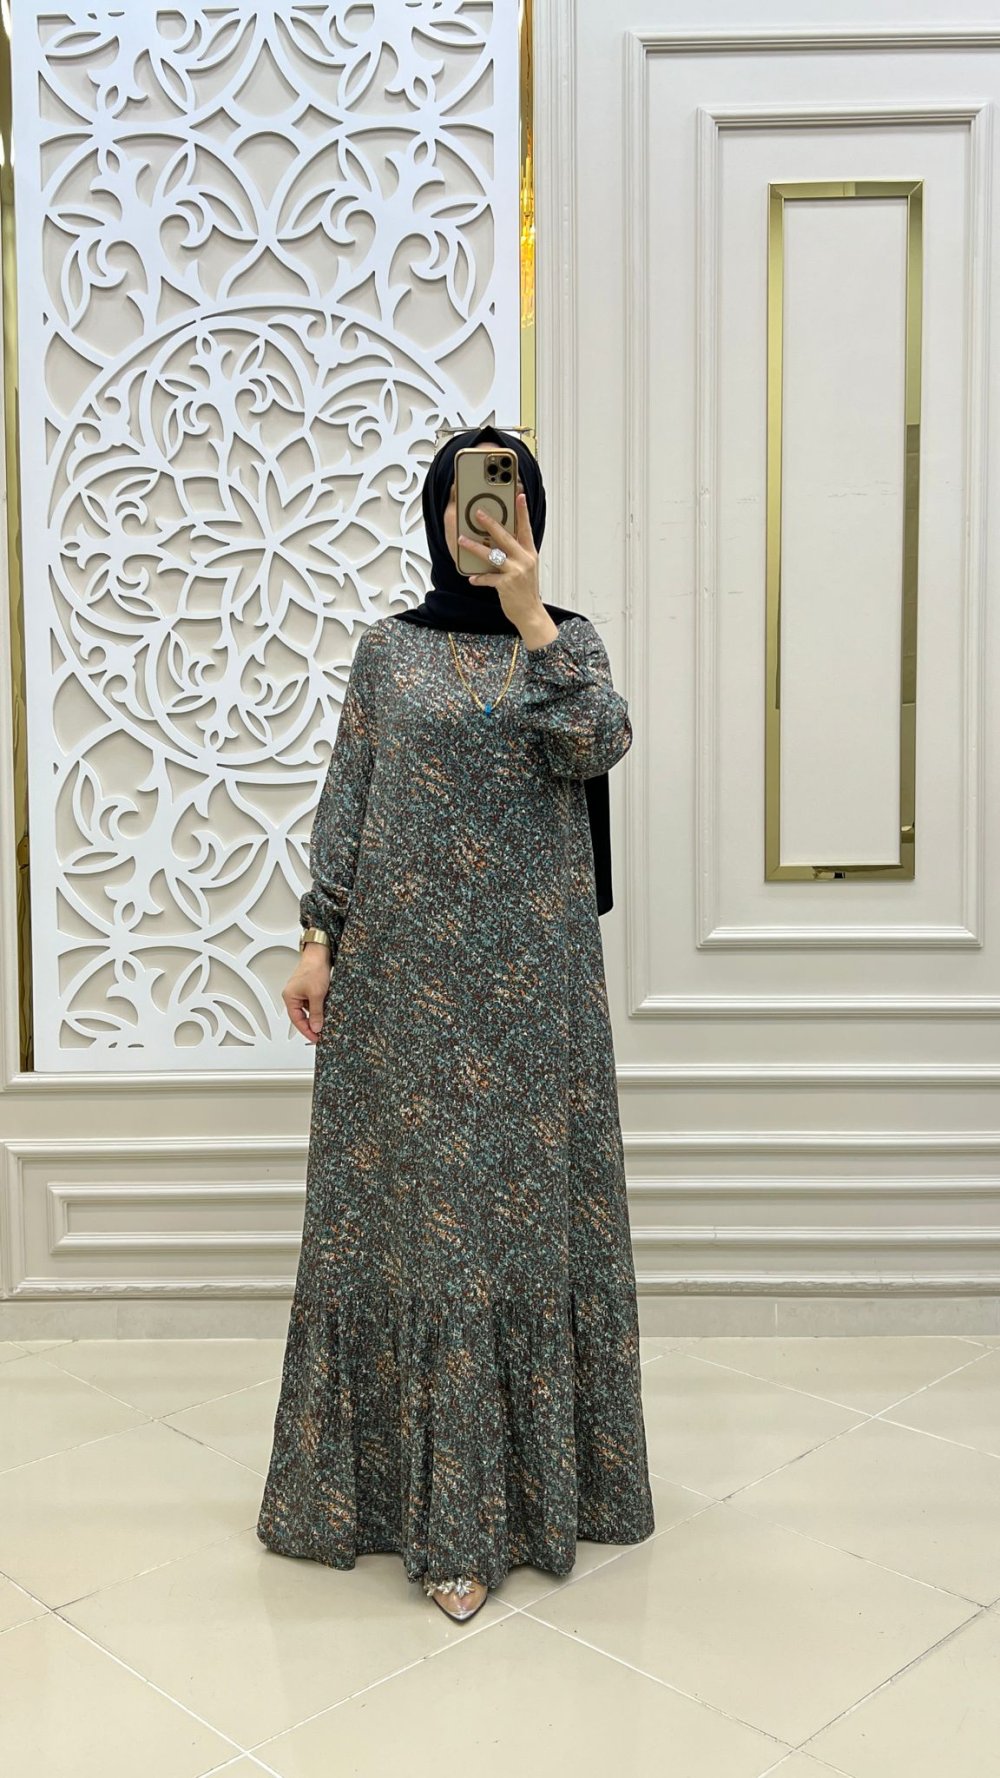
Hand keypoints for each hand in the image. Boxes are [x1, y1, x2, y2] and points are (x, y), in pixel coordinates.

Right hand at [283, 956, 329, 1042]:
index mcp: (290, 998)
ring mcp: (301, 992)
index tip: (315, 1039)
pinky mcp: (309, 989)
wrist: (321, 954)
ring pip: (308, 1010)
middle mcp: (293, 996)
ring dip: (316, 1016)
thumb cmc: (314, 969)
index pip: (297, 1021)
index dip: (306, 1031)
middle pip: (301, 1017)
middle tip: (321, 1034)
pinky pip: (313, 1003)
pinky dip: (319, 1008)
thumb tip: (315, 1027)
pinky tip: (326, 1010)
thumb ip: (316, 1013)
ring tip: (325, 1022)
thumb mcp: (317, 995)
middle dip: (311, 1026)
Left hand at [458, 492, 556, 646]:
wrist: (531, 613)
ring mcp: (515, 572)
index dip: (522, 511)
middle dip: (490, 523)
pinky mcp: (506, 584)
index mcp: (529, 553)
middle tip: (478, 513)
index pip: (526, 528)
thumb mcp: (526, 568)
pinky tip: (472, 578)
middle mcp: (524, 560)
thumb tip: (498, 542)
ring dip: (474, 547)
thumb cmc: (525, 590)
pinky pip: (488, 578)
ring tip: (462, 540)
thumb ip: (515, 553)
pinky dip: (478, 578)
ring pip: (492, 554)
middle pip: (505, 536)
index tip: (519, 495)